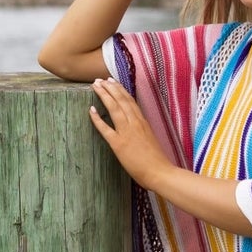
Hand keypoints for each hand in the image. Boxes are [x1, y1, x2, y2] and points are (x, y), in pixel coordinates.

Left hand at [90, 77, 170, 191]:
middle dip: (110, 88)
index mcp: (143, 122)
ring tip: (95, 86)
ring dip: (104, 95)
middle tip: (100, 80)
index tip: (113, 82)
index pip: (130, 101)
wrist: (160, 172)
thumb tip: (137, 129)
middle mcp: (135, 123)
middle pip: (121, 100)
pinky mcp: (118, 144)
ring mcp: (127, 132)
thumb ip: (143, 131)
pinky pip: (105, 128)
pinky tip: (90, 109)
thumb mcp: (151, 140)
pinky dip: (97, 118)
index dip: (121, 90)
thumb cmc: (158, 161)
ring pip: (114, 108)